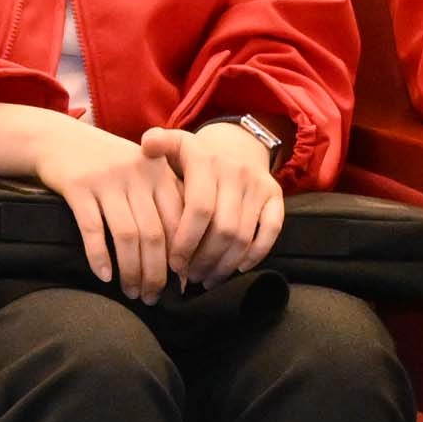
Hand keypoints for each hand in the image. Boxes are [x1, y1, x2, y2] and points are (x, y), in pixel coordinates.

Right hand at [0, 103, 183, 300]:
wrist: (57, 139)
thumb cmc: (105, 164)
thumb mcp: (141, 174)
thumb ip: (164, 204)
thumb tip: (181, 262)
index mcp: (160, 173)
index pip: (180, 223)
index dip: (181, 258)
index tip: (179, 284)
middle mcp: (138, 174)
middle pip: (155, 234)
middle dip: (156, 273)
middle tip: (152, 297)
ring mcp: (107, 179)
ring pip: (127, 236)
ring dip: (131, 271)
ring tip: (130, 292)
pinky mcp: (77, 186)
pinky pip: (92, 229)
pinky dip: (99, 256)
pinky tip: (103, 275)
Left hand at [150, 122, 284, 285]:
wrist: (235, 143)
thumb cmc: (193, 157)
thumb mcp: (173, 145)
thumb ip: (157, 144)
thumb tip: (146, 145)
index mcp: (204, 161)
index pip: (198, 209)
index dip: (186, 240)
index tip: (173, 263)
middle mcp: (234, 172)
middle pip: (223, 228)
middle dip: (204, 258)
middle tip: (188, 276)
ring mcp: (257, 185)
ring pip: (244, 235)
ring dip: (225, 262)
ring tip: (206, 278)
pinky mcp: (275, 195)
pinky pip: (271, 230)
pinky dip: (256, 253)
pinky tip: (238, 268)